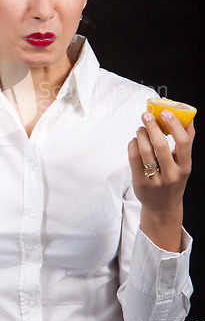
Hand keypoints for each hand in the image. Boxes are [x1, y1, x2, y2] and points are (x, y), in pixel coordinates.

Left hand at [128, 109, 194, 250]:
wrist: (162, 207)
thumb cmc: (173, 179)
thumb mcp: (183, 164)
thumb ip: (186, 143)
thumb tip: (188, 119)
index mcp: (185, 167)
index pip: (183, 143)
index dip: (174, 125)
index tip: (166, 113)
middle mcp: (171, 175)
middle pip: (160, 145)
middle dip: (152, 126)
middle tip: (146, 115)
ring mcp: (155, 180)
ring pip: (145, 151)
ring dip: (140, 134)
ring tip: (140, 128)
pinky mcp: (140, 182)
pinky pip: (133, 158)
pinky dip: (132, 145)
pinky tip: (135, 141)